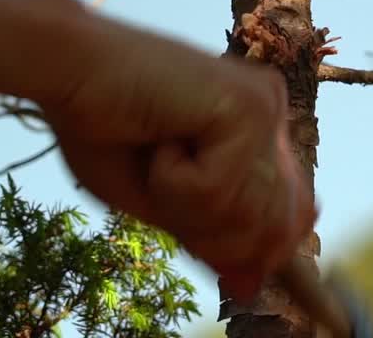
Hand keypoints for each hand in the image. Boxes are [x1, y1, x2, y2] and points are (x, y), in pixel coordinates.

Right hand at [40, 18, 314, 299]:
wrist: (63, 68)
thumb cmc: (100, 127)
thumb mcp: (161, 202)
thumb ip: (209, 236)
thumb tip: (251, 285)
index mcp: (255, 130)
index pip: (290, 209)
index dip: (278, 253)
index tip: (308, 303)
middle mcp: (270, 115)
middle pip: (271, 227)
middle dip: (210, 230)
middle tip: (163, 178)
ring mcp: (265, 107)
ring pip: (246, 214)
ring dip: (185, 204)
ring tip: (158, 152)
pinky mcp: (250, 105)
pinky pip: (219, 190)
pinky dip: (174, 180)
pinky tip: (160, 136)